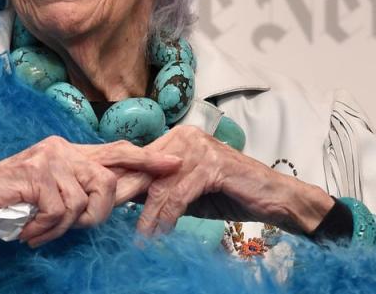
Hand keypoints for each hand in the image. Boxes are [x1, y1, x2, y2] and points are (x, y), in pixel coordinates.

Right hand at [0, 136, 181, 246]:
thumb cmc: (13, 201)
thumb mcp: (53, 191)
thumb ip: (82, 188)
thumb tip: (119, 197)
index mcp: (72, 152)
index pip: (117, 150)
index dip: (147, 158)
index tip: (175, 163)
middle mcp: (64, 149)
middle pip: (108, 179)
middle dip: (103, 209)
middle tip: (78, 224)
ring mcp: (51, 159)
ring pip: (83, 202)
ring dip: (63, 228)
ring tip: (40, 229)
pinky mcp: (37, 175)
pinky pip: (60, 212)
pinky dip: (45, 230)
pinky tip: (29, 230)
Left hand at [118, 126, 332, 236]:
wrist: (273, 198)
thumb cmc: (230, 194)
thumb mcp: (187, 191)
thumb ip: (160, 189)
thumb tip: (124, 198)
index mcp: (177, 138)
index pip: (140, 160)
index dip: (121, 182)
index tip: (102, 204)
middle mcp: (185, 137)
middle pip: (145, 171)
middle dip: (125, 197)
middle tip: (105, 220)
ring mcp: (199, 149)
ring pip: (159, 187)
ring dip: (147, 217)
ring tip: (140, 239)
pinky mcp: (211, 166)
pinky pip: (178, 196)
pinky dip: (166, 219)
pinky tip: (159, 234)